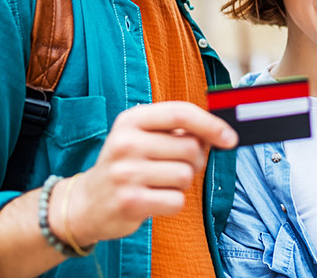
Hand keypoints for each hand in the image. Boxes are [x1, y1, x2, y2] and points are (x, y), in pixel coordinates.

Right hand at [62, 101, 237, 245]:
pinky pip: (177, 201)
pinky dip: (173, 203)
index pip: (181, 113)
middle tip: (175, 167)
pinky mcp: (131, 202)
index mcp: (130, 120)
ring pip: (186, 176)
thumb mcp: (139, 137)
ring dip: (182, 184)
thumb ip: (175, 130)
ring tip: (159, 183)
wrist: (86, 204)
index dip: (211, 124)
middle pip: (191, 148)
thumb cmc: (125, 166)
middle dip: (195, 161)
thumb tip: (220, 133)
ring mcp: (126, 173)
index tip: (230, 138)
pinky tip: (154, 199)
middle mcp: (125, 143)